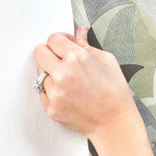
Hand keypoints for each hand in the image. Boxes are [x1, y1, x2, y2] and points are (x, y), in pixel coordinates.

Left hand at [32, 26, 136, 140]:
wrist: (115, 123)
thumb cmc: (116, 94)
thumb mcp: (108, 62)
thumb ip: (88, 45)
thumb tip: (80, 33)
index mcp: (77, 58)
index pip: (53, 39)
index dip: (60, 40)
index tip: (64, 45)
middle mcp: (63, 74)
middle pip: (39, 52)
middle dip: (49, 53)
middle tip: (60, 60)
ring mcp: (55, 92)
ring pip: (41, 74)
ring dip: (51, 74)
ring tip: (69, 82)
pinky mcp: (51, 108)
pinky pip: (43, 93)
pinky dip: (53, 92)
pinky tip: (69, 95)